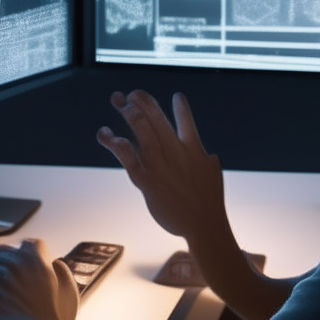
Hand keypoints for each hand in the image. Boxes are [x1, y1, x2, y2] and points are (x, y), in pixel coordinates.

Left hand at [97, 90, 225, 242]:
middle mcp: (176, 152)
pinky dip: (115, 142)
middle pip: (156, 118)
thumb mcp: (214, 175)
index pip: (186, 120)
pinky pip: (128, 157)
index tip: (176, 95)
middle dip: (142, 101)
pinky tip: (105, 133)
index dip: (181, 106)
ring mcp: (160, 165)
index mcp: (194, 149)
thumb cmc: (210, 203)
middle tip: (131, 94)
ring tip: (117, 100)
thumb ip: (208, 161)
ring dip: (128, 112)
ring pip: (141, 130)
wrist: (205, 225)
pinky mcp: (146, 181)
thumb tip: (209, 155)